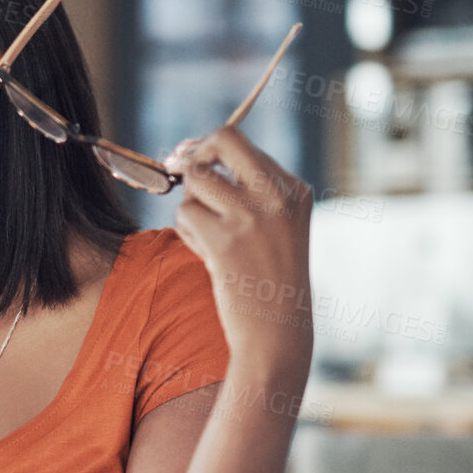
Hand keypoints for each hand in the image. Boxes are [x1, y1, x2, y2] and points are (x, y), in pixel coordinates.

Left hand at [166, 126, 312, 379]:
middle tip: (177, 171)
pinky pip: (184, 213)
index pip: (242, 144)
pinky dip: (186, 232)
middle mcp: (278, 196)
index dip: (208, 148)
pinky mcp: (225, 240)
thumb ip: (244, 190)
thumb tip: (189, 155)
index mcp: (295, 190)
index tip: (190, 160)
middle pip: (223, 139)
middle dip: (193, 153)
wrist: (277, 332)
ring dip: (190, 205)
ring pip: (197, 180)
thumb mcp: (273, 227)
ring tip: (208, 236)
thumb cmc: (268, 280)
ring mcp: (252, 216)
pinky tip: (207, 254)